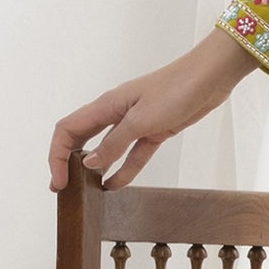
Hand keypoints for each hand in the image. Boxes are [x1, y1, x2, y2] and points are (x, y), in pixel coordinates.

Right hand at [48, 30, 260, 191]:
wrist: (211, 77)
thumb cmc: (177, 89)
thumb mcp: (141, 121)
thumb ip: (114, 143)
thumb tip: (89, 162)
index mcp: (106, 105)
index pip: (67, 129)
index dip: (57, 155)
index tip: (59, 181)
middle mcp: (116, 112)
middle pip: (82, 138)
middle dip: (69, 162)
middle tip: (64, 188)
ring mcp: (136, 121)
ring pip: (108, 148)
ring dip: (96, 168)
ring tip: (87, 191)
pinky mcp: (155, 129)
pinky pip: (134, 153)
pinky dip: (125, 169)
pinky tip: (116, 185)